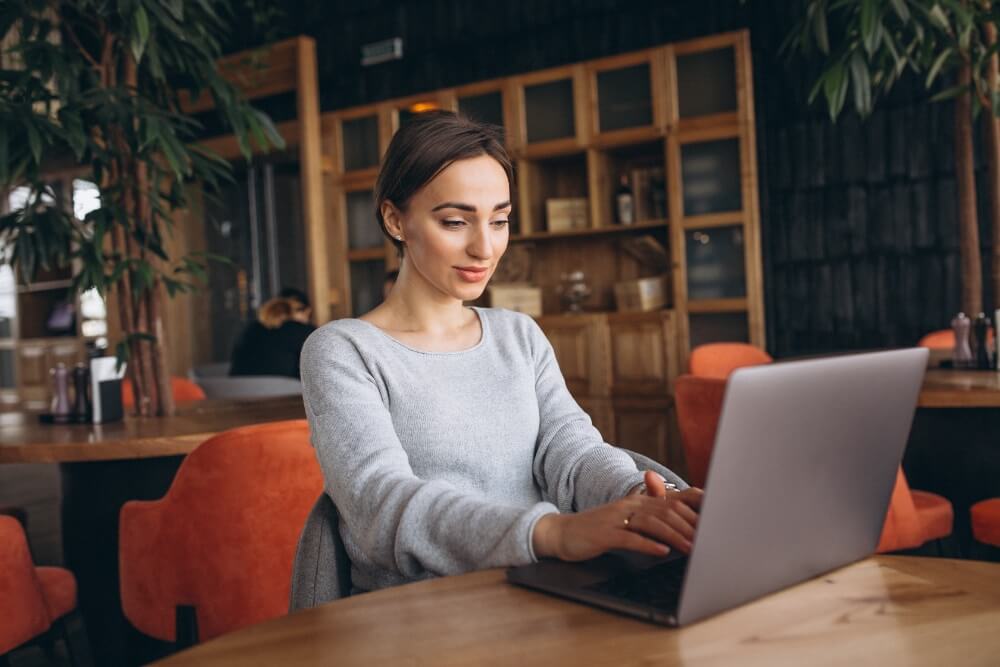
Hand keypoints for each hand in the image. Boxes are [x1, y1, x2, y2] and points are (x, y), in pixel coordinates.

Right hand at [532, 484, 703, 561]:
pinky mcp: (605, 534)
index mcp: (638, 501)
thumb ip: (651, 518)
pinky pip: (630, 538)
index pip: (672, 499)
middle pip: (666, 511)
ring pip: (652, 523)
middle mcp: (630, 505)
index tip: (716, 517)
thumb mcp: (626, 521)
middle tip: (710, 539)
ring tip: (692, 548)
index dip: (695, 507)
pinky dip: (648, 545)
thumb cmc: (598, 530)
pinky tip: (662, 552)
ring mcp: (617, 518)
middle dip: (690, 525)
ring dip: (675, 535)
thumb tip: (678, 524)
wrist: (563, 533)